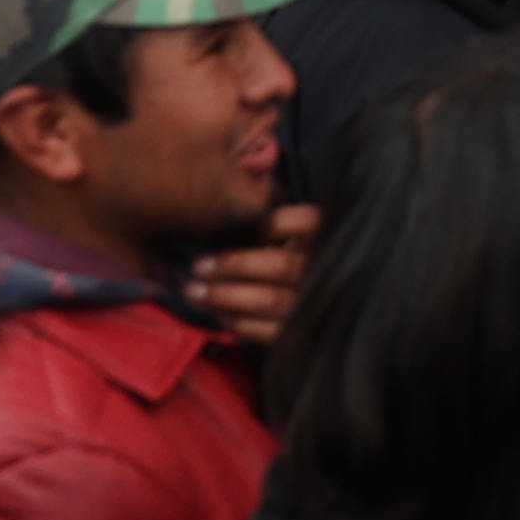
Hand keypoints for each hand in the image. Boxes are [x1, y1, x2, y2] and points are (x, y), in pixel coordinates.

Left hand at [186, 203, 318, 347]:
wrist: (320, 313)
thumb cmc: (293, 257)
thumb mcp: (293, 231)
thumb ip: (273, 213)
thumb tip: (242, 186)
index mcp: (325, 239)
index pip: (303, 222)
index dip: (268, 224)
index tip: (233, 225)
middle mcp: (321, 271)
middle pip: (276, 265)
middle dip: (232, 265)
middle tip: (199, 265)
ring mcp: (310, 304)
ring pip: (266, 300)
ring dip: (224, 296)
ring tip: (194, 291)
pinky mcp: (298, 333)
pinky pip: (264, 331)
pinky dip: (236, 322)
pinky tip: (216, 313)